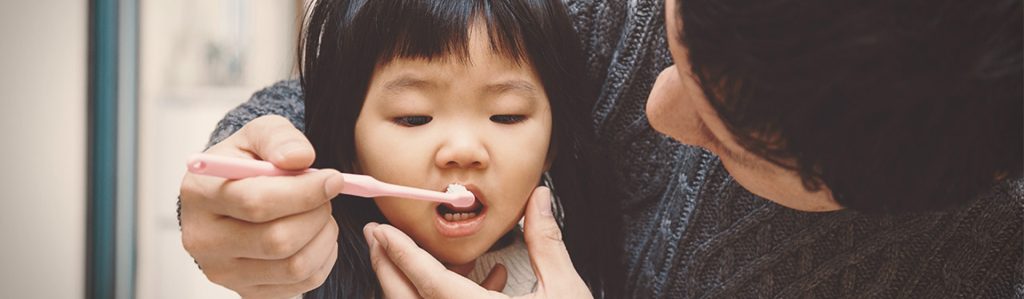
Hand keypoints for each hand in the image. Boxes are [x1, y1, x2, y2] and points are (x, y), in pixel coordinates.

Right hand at [180, 115, 344, 298]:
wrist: (232, 196)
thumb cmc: (247, 163)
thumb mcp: (258, 135)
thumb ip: (279, 138)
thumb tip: (300, 158)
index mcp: (200, 194)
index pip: (257, 203)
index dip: (305, 192)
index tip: (334, 179)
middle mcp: (204, 240)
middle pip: (277, 240)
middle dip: (317, 215)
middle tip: (326, 196)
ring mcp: (223, 271)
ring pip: (294, 266)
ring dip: (324, 236)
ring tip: (321, 214)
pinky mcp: (246, 291)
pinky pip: (302, 284)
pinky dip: (323, 257)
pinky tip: (316, 235)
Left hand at [364, 187, 592, 298]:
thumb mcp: (565, 290)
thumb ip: (545, 242)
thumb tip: (539, 198)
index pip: (428, 280)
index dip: (401, 252)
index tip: (381, 231)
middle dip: (388, 266)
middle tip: (377, 238)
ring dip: (412, 284)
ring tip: (416, 257)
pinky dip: (444, 298)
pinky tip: (481, 280)